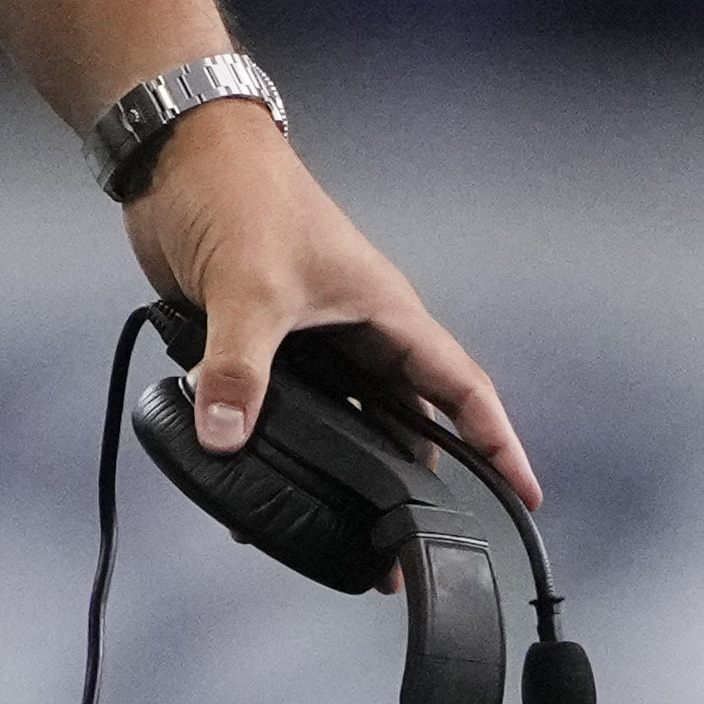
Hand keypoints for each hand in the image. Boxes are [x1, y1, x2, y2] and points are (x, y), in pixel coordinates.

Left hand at [122, 104, 535, 504]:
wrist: (179, 158)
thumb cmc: (241, 196)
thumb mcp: (248, 289)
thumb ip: (240, 368)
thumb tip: (228, 438)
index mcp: (385, 313)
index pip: (460, 388)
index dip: (497, 442)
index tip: (525, 494)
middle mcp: (357, 331)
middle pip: (401, 420)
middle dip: (410, 481)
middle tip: (407, 545)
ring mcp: (310, 340)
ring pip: (341, 420)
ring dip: (339, 470)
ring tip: (338, 534)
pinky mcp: (259, 344)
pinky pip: (281, 409)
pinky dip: (275, 445)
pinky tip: (256, 482)